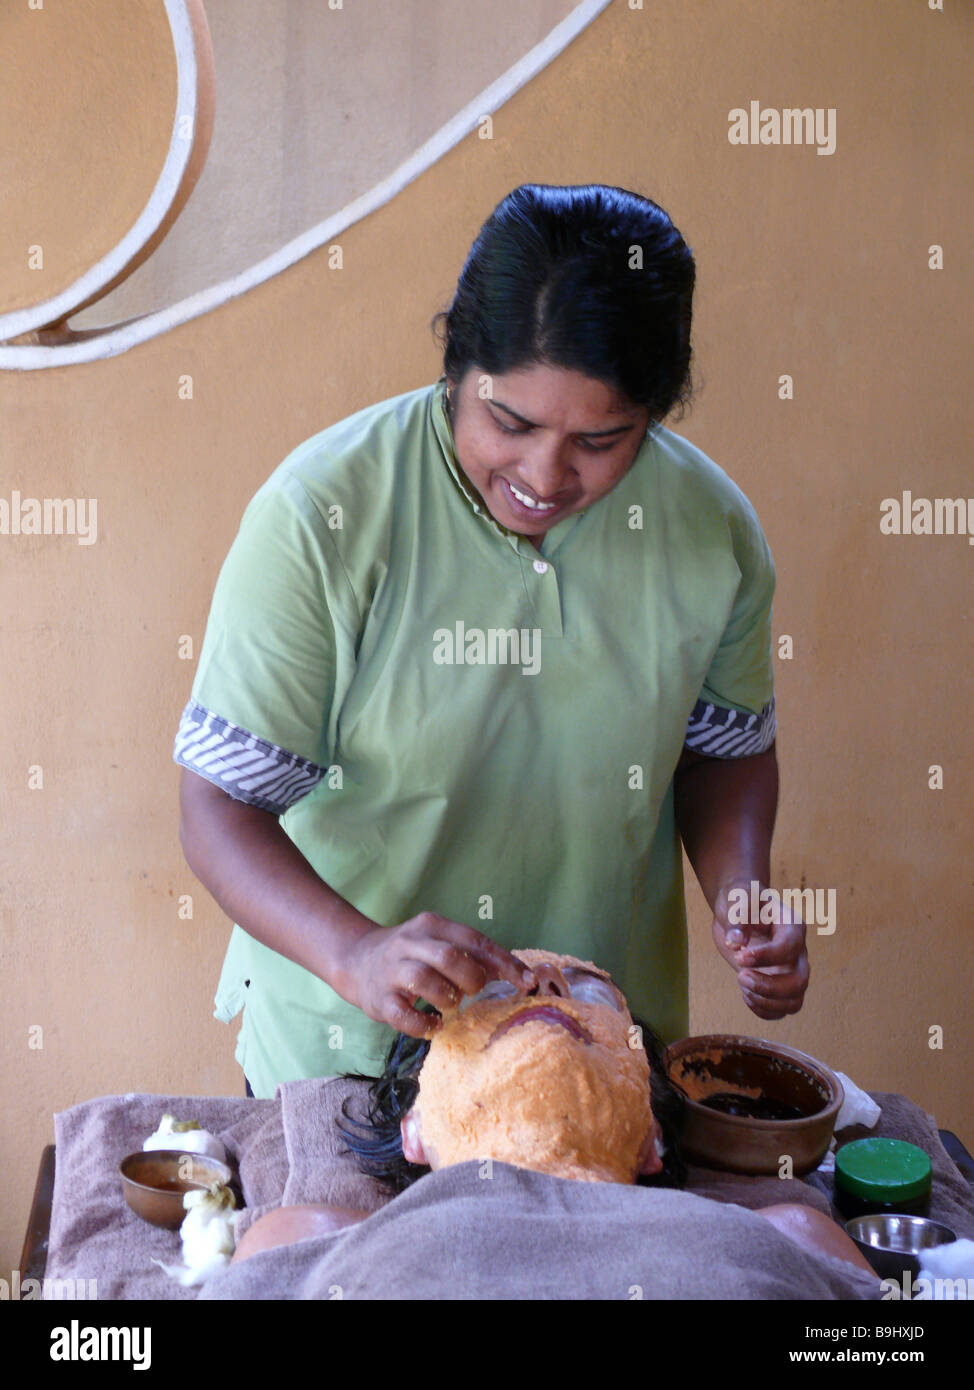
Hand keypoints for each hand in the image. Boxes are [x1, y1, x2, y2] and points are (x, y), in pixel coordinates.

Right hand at [346, 912, 535, 1039]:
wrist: (357, 959)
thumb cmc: (412, 954)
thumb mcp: (438, 941)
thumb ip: (471, 953)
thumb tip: (515, 974)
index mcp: (431, 926)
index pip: (475, 940)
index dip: (504, 962)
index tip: (528, 981)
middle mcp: (410, 943)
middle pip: (450, 957)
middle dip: (472, 979)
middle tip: (474, 991)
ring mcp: (392, 971)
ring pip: (425, 981)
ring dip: (448, 998)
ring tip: (451, 1004)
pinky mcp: (379, 1000)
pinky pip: (405, 1016)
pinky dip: (425, 1024)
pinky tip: (434, 1024)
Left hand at [711, 880, 809, 1019]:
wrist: (739, 910)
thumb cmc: (741, 899)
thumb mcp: (737, 898)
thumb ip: (737, 917)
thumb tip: (735, 943)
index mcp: (792, 925)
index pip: (790, 947)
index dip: (766, 957)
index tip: (739, 956)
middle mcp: (798, 951)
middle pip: (800, 981)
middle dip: (769, 987)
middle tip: (740, 975)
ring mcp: (791, 970)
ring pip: (795, 1001)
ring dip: (766, 1001)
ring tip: (742, 984)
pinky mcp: (780, 984)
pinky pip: (782, 1010)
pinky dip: (764, 1010)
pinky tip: (746, 994)